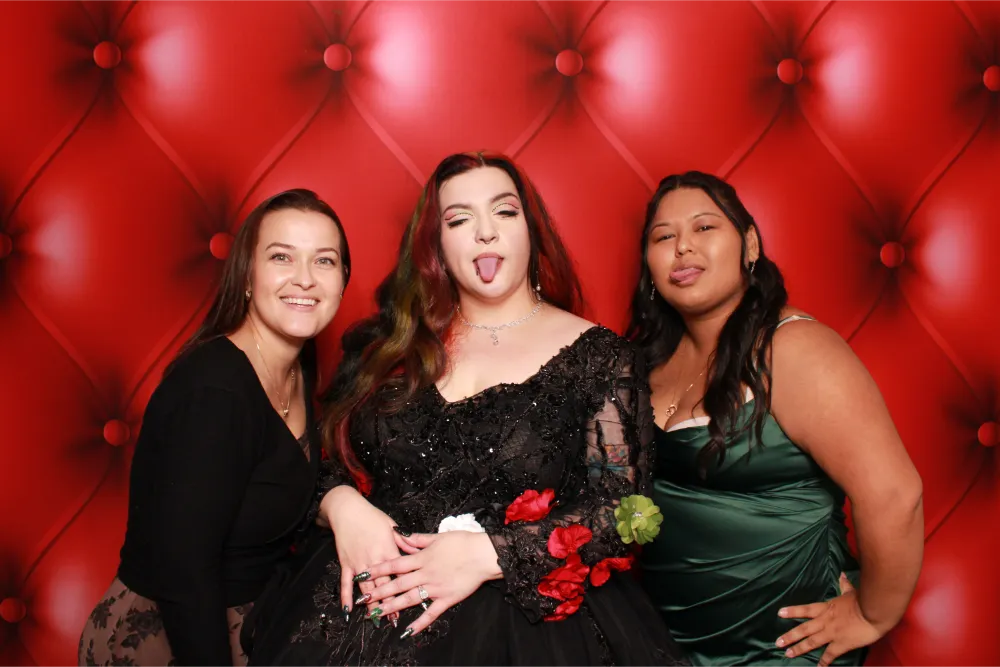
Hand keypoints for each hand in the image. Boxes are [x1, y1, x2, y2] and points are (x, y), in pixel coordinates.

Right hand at [320, 486, 401, 625]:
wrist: (349, 511)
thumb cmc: (372, 517)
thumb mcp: (393, 526)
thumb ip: (406, 542)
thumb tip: (420, 550)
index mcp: (388, 550)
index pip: (400, 574)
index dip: (406, 588)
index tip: (414, 601)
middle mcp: (374, 559)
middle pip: (384, 585)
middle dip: (389, 602)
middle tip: (394, 618)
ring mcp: (359, 563)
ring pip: (366, 588)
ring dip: (371, 604)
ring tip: (376, 618)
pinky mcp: (346, 564)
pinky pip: (346, 583)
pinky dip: (346, 597)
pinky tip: (348, 610)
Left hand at [360, 531, 502, 636]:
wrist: (483, 554)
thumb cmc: (462, 543)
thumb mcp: (437, 536)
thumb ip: (416, 539)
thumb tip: (399, 533)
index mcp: (422, 558)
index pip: (394, 564)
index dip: (378, 569)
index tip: (363, 573)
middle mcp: (425, 574)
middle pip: (398, 584)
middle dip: (379, 592)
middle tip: (363, 599)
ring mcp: (436, 588)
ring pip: (410, 599)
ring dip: (392, 607)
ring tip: (377, 614)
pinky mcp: (447, 599)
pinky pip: (431, 613)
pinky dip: (420, 623)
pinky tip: (408, 632)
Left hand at [776, 573, 883, 665]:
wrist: (874, 611)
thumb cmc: (863, 600)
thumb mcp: (851, 592)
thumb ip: (844, 585)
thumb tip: (841, 575)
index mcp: (826, 608)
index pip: (805, 609)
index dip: (792, 611)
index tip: (779, 613)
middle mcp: (825, 621)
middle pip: (803, 629)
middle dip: (790, 636)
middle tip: (777, 642)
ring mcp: (832, 633)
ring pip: (811, 642)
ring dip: (799, 648)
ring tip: (788, 653)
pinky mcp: (841, 644)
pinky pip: (830, 654)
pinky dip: (824, 661)